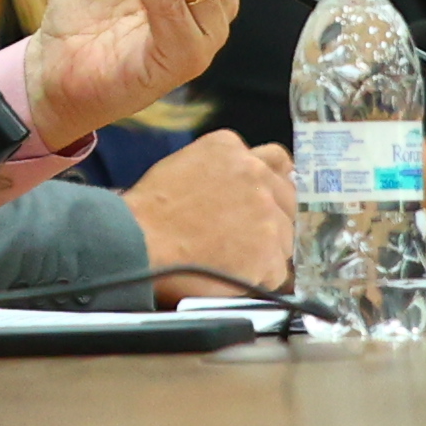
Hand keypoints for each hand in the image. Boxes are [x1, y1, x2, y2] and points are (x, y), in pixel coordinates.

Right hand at [121, 130, 296, 301]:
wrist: (137, 243)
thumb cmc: (147, 213)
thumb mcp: (182, 167)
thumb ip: (220, 170)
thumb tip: (239, 189)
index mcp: (229, 148)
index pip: (275, 160)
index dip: (272, 184)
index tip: (269, 198)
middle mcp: (254, 173)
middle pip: (287, 198)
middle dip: (273, 217)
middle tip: (248, 237)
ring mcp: (265, 212)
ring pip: (284, 237)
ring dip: (265, 250)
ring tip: (230, 260)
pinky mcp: (268, 251)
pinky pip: (276, 270)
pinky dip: (258, 278)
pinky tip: (232, 276)